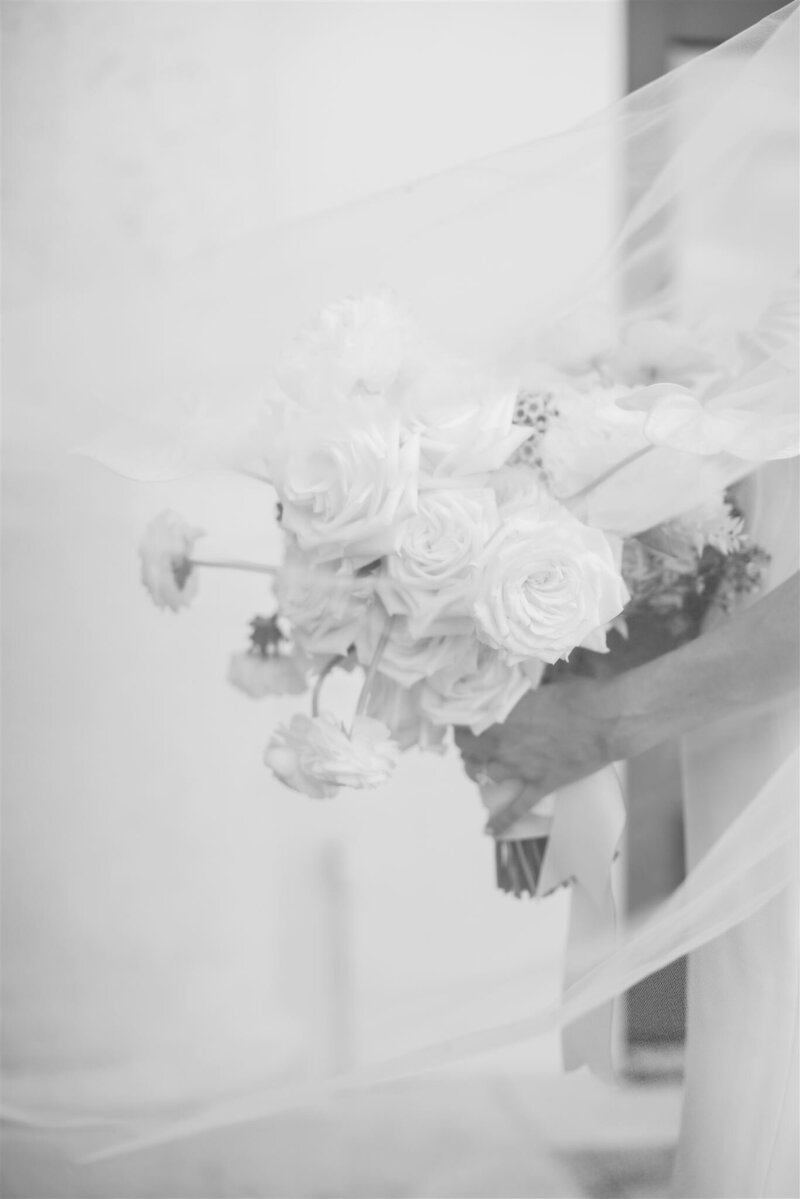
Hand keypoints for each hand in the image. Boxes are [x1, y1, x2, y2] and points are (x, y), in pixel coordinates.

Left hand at [454, 677, 621, 836]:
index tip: (463, 720)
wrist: (608, 720)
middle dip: (467, 746)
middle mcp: (504, 743)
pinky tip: (488, 830)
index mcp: (501, 716)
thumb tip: (515, 699)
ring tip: (479, 768)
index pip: (465, 722)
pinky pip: (517, 808)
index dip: (461, 722)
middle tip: (471, 743)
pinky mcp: (541, 783)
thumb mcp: (540, 690)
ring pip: (485, 775)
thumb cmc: (577, 695)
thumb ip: (521, 699)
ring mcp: (521, 767)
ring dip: (479, 772)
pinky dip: (501, 821)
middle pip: (469, 750)